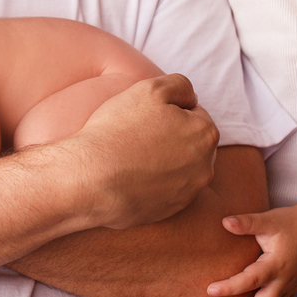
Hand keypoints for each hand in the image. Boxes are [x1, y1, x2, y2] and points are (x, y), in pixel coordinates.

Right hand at [64, 73, 217, 228]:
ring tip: (132, 155)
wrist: (90, 178)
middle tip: (138, 134)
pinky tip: (131, 175)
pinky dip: (153, 181)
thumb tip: (191, 98)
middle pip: (190, 142)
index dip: (168, 110)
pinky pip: (165, 189)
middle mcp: (204, 167)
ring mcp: (187, 193)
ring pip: (179, 167)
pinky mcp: (168, 211)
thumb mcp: (150, 89)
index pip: (194, 113)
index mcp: (205, 135)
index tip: (146, 116)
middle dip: (170, 136)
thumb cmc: (119, 130)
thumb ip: (180, 85)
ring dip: (163, 159)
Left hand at [207, 205, 296, 296]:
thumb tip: (225, 221)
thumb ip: (247, 222)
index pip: (251, 281)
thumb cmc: (289, 222)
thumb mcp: (268, 219)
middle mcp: (284, 281)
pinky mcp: (292, 291)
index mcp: (276, 264)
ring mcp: (290, 288)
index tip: (210, 290)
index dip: (230, 288)